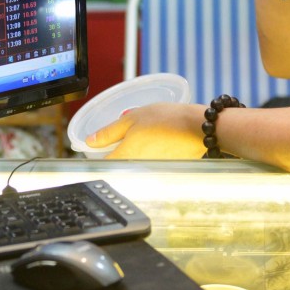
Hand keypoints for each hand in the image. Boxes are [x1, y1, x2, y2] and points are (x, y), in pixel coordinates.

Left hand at [85, 103, 205, 158]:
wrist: (199, 127)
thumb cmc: (166, 120)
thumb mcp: (132, 119)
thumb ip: (109, 132)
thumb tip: (90, 141)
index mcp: (125, 156)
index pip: (103, 163)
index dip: (98, 154)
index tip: (99, 145)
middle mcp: (137, 168)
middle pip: (119, 163)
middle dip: (118, 150)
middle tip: (124, 134)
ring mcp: (152, 170)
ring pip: (136, 163)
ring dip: (136, 151)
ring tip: (146, 134)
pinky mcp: (166, 169)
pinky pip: (152, 163)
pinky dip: (152, 152)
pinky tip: (159, 140)